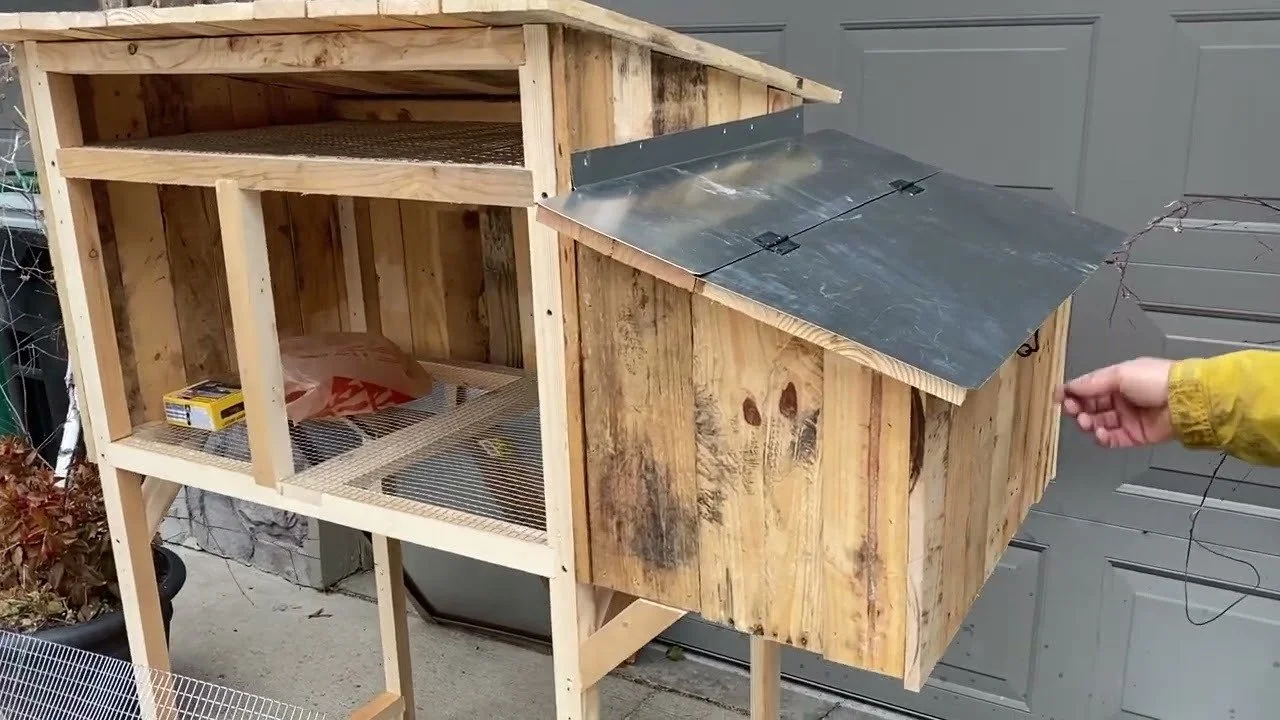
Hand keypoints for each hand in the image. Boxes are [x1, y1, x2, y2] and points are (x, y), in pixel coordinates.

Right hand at [1055, 357, 1174, 448]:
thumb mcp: (1120, 374)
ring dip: (1088, 424)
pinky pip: (1112, 440)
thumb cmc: (1157, 380)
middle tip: (1074, 411)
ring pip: (1098, 424)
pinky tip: (1100, 434)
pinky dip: (1103, 439)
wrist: (1186, 401)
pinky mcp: (1135, 435)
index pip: (1087, 388)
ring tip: (1087, 423)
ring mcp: (1128, 418)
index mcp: (1117, 380)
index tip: (1059, 399)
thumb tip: (1069, 387)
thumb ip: (1092, 383)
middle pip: (1090, 407)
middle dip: (1078, 409)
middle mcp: (1121, 399)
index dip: (1072, 393)